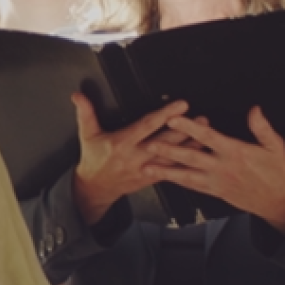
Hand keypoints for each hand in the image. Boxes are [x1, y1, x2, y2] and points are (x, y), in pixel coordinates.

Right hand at [71, 94, 190, 224]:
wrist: (96, 188)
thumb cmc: (94, 159)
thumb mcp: (87, 135)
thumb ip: (85, 113)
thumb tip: (78, 96)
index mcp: (122, 143)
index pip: (147, 126)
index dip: (164, 115)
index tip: (179, 105)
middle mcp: (136, 156)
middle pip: (165, 141)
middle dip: (184, 129)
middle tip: (200, 118)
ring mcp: (146, 169)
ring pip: (172, 156)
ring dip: (190, 144)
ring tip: (206, 133)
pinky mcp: (152, 177)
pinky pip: (172, 170)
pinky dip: (186, 161)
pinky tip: (198, 153)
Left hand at [149, 107, 284, 231]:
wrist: (277, 201)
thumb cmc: (276, 173)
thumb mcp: (275, 147)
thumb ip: (262, 128)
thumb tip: (255, 110)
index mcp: (235, 153)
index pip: (208, 138)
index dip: (190, 128)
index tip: (175, 120)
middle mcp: (222, 167)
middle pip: (191, 157)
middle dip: (170, 149)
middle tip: (151, 144)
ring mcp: (216, 181)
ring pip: (187, 175)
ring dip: (166, 170)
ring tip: (147, 166)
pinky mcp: (214, 191)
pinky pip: (192, 186)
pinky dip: (177, 181)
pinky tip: (164, 178)